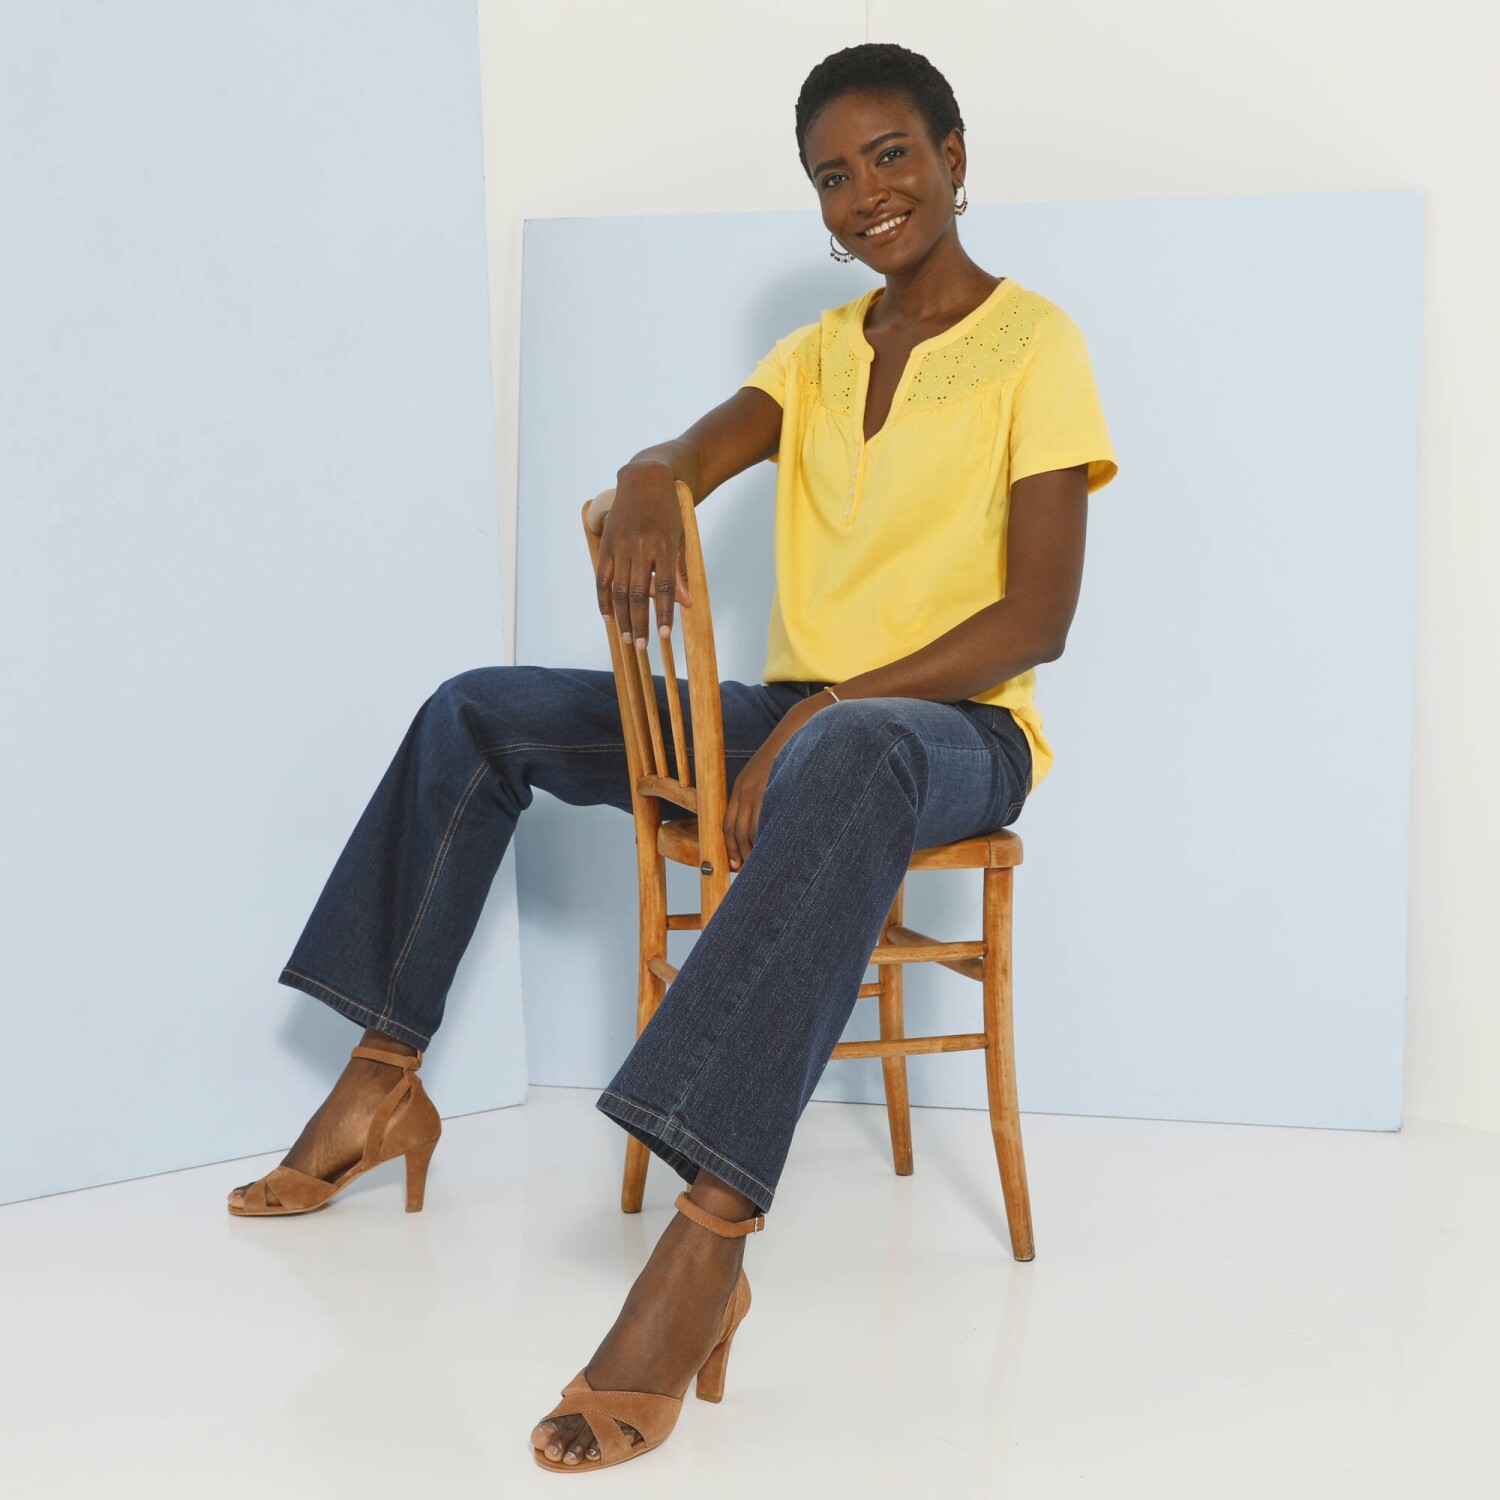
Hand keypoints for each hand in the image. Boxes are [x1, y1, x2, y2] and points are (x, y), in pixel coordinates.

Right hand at [593, 464, 694, 643]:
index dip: (664, 614)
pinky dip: (604, 599)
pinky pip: (602, 578)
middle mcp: (641, 548)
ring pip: (620, 590)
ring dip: (623, 617)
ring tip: (628, 638)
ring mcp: (622, 547)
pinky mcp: (607, 545)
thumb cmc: (668, 512)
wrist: (644, 480)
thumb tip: (686, 604)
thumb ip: (680, 572)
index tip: (665, 635)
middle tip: (642, 646)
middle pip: (639, 594)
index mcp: (664, 546)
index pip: (664, 588)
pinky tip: (608, 617)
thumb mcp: (680, 538)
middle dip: (640, 622)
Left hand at [723, 695, 826, 871]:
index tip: (735, 864)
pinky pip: (766, 817)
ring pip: (750, 828)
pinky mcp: (772, 785)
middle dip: (740, 853)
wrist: (799, 727)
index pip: (728, 823)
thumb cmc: (789, 755)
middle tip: (747, 871)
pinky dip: (767, 836)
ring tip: (762, 866)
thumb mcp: (769, 775)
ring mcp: (758, 787)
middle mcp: (744, 788)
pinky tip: (774, 848)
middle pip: (736, 830)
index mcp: (741, 786)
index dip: (729, 846)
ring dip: (754, 849)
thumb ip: (764, 795)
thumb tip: (768, 822)